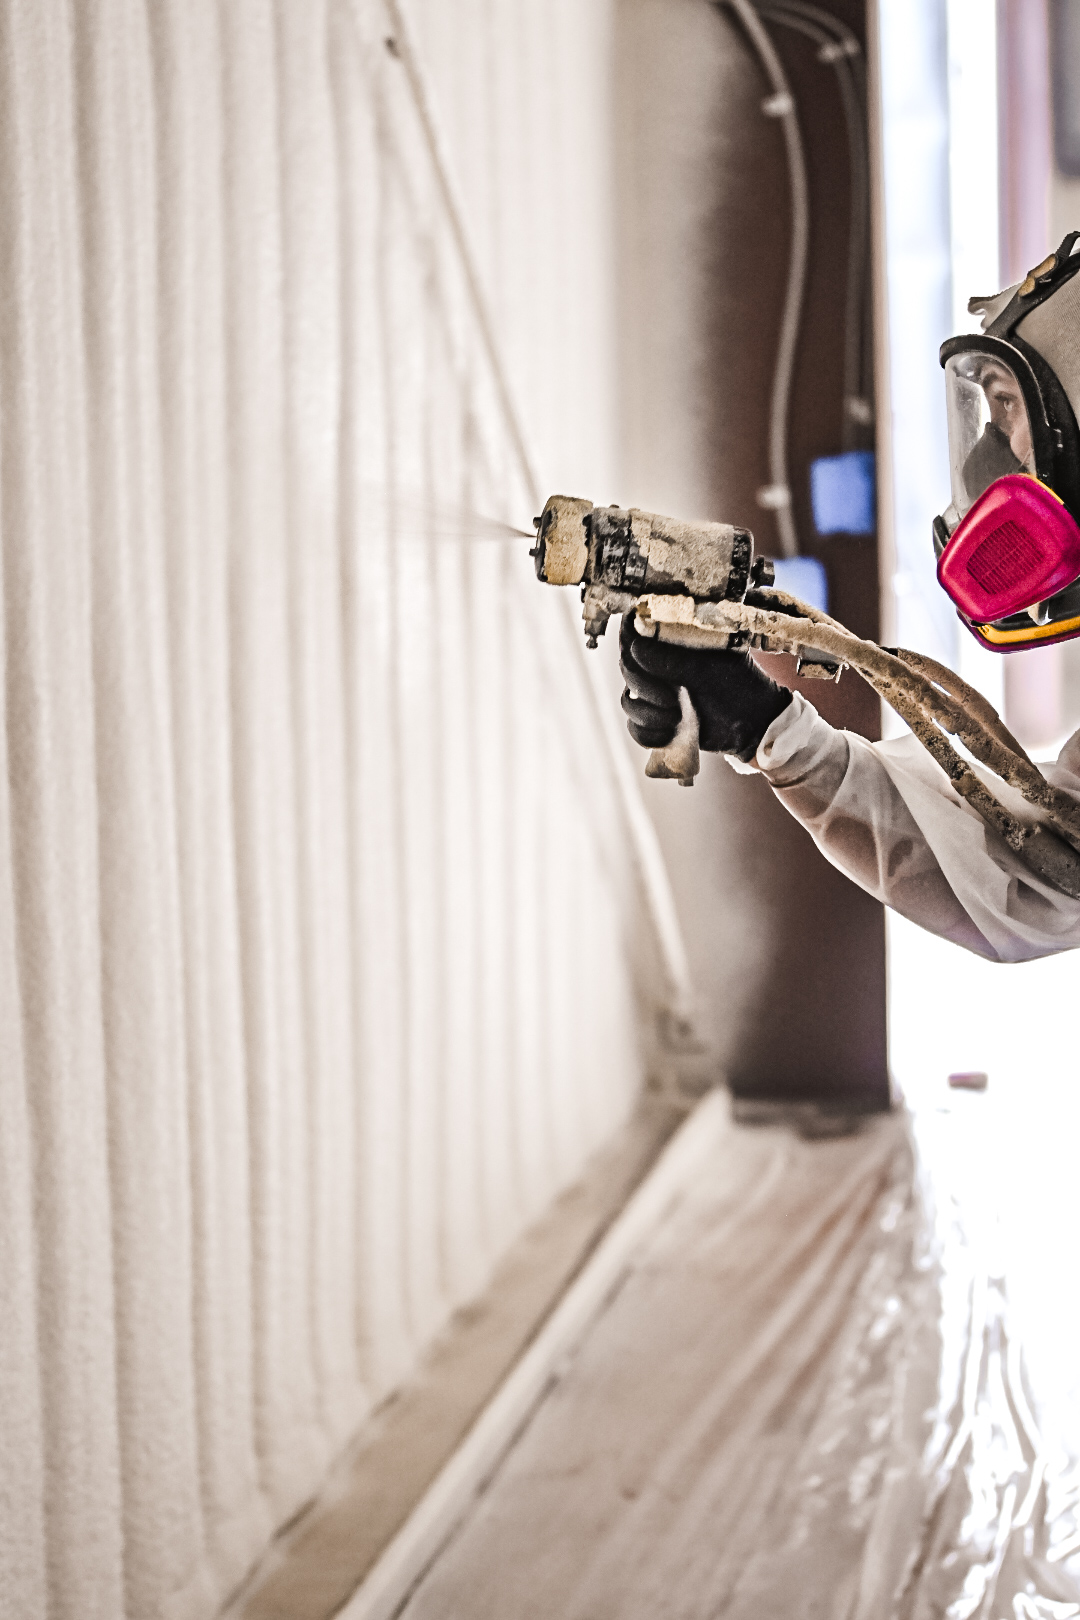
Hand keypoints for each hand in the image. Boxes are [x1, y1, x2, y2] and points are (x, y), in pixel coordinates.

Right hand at [619, 614, 791, 760]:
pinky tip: (670, 734)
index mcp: (675, 640)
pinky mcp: (658, 720)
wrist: (756, 725)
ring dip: (647, 714)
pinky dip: (649, 734)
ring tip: (676, 719)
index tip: (638, 652)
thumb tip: (636, 650)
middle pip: (627, 666)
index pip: (636, 627)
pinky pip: (636, 728)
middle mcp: (661, 663)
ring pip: (629, 701)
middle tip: (670, 699)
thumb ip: (674, 661)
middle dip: (643, 686)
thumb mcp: (710, 669)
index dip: (630, 637)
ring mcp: (657, 693)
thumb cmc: (741, 686)